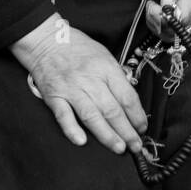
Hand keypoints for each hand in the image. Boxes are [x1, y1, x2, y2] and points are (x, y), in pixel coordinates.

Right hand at [10, 13, 146, 154]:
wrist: (47, 41)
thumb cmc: (79, 49)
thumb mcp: (104, 55)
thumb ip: (116, 77)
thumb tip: (130, 101)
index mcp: (106, 68)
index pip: (127, 96)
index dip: (137, 115)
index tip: (142, 128)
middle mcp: (90, 79)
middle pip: (112, 109)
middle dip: (127, 131)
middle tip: (136, 146)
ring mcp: (71, 89)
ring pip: (91, 116)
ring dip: (107, 135)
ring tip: (119, 148)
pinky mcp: (54, 97)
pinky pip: (64, 116)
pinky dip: (72, 129)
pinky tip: (82, 141)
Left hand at [146, 0, 190, 35]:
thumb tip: (166, 4)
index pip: (180, 18)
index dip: (163, 18)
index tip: (153, 5)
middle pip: (177, 29)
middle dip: (158, 22)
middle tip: (151, 6)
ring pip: (176, 33)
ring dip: (159, 25)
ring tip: (153, 9)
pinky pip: (178, 30)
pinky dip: (164, 26)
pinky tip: (159, 14)